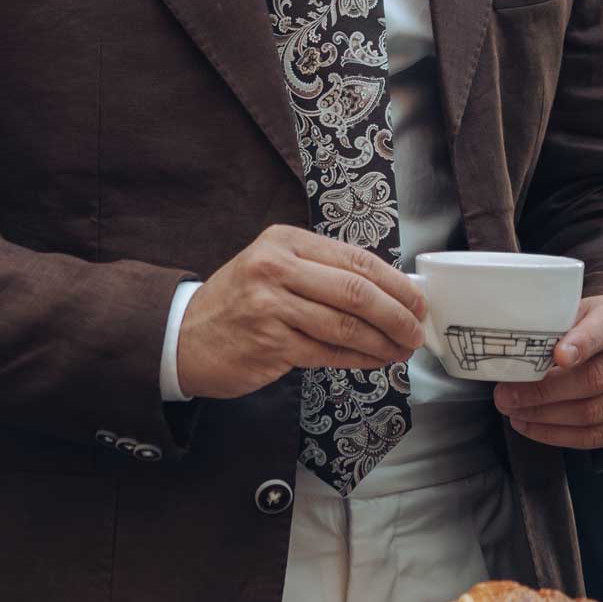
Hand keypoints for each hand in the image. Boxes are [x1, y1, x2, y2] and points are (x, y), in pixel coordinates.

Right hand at [176, 225, 426, 400]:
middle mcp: (276, 267)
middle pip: (356, 291)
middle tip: (417, 330)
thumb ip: (321, 271)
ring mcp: (271, 305)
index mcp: (284, 240)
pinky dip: (359, 359)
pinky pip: (328, 352)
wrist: (185, 336)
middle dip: (397, 314)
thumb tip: (389, 290)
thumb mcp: (274, 267)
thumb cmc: (239, 301)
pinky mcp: (270, 343)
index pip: (355, 258)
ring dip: (383, 342)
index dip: (395, 282)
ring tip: (402, 350)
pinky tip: (375, 361)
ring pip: (346, 325)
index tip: (417, 300)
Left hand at [493, 293, 602, 450]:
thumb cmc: (588, 325)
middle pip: (597, 378)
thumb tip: (516, 343)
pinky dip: (560, 435)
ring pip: (594, 412)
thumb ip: (555, 322)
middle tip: (506, 395)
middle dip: (545, 391)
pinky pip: (598, 437)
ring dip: (547, 416)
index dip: (582, 342)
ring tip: (513, 411)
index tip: (557, 356)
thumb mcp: (575, 309)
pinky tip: (533, 426)